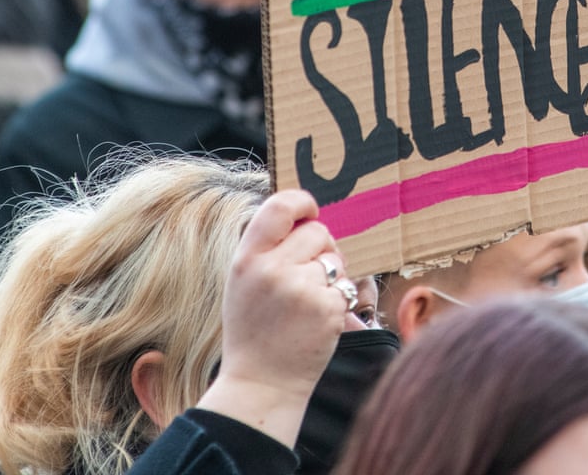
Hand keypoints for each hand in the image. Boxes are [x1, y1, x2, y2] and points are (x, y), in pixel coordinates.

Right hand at [197, 190, 349, 448]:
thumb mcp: (242, 282)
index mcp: (246, 260)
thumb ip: (266, 247)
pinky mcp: (327, 309)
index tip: (310, 210)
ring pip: (334, 259)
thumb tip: (302, 215)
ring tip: (307, 304)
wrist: (261, 384)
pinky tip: (318, 320)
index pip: (278, 207)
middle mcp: (272, 271)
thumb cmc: (254, 329)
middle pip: (317, 231)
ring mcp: (301, 290)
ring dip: (330, 275)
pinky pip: (345, 286)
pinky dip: (337, 300)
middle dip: (320, 248)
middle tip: (307, 276)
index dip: (301, 201)